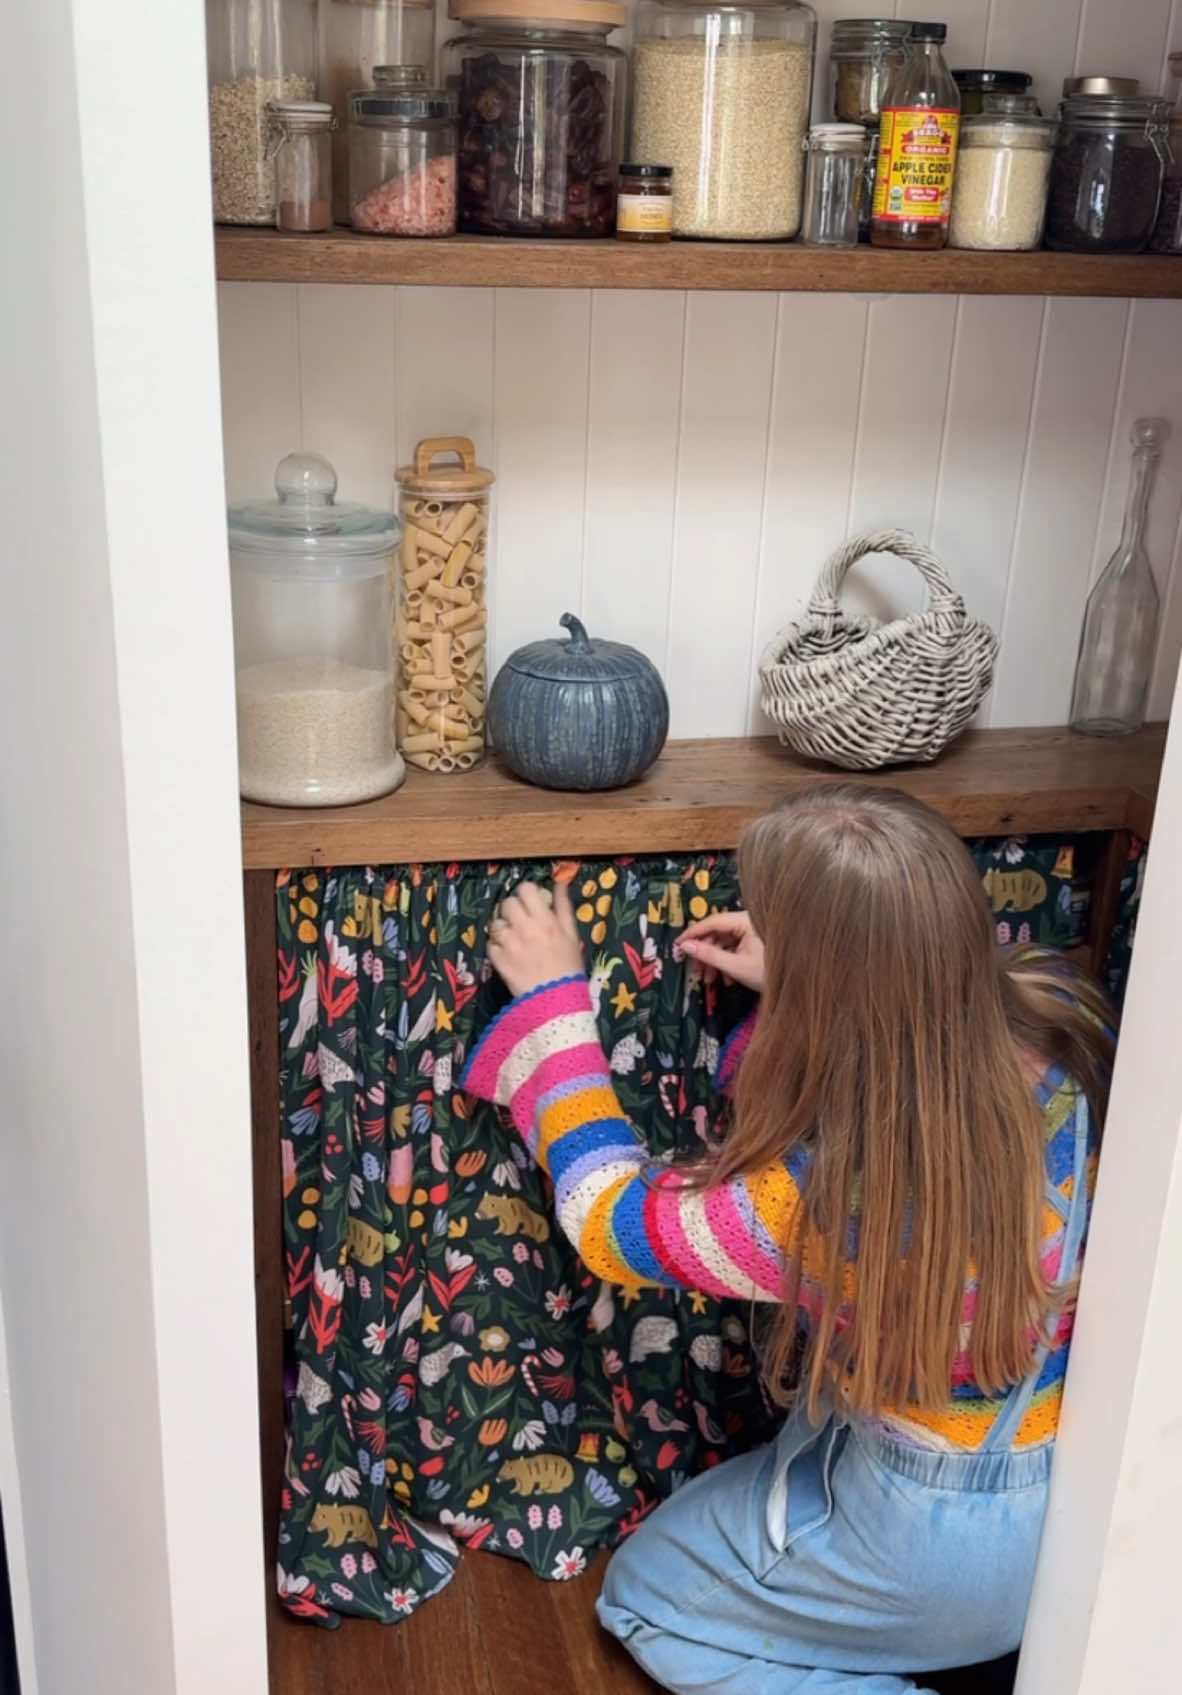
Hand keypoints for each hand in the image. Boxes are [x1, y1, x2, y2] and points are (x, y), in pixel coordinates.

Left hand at [487, 880, 584, 998]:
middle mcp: (525, 928)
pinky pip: (491, 945)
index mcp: (545, 919)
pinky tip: (508, 954)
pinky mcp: (499, 961)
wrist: (558, 1001)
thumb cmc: (569, 966)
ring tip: (512, 939)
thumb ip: (563, 906)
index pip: (525, 890)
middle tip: (520, 920)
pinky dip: (497, 948)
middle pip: (507, 904)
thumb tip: (559, 883)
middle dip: (512, 909)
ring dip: (503, 928)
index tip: (530, 901)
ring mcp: (509, 945)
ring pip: (495, 924)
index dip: (526, 893)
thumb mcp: (572, 934)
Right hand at [674, 910, 764, 993]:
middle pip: (717, 933)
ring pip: (724, 942)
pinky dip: (727, 962)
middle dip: (705, 954)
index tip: (678, 945)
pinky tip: (727, 979)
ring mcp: (753, 932)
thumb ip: (708, 955)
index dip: (693, 933)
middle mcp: (749, 921)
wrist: (798, 987)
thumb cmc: (769, 973)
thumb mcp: (735, 966)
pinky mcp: (756, 942)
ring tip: (712, 981)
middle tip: (696, 972)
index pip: (712, 921)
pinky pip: (734, 948)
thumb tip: (685, 946)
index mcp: (746, 920)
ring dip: (715, 962)